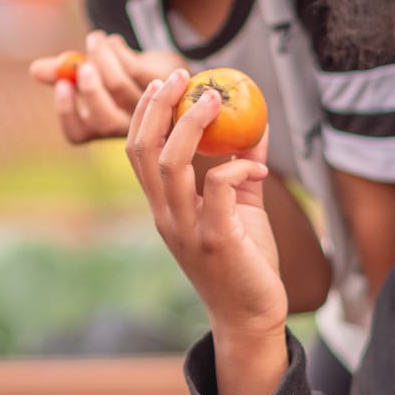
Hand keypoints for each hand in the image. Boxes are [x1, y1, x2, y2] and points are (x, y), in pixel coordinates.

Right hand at [29, 31, 189, 143]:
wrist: (170, 73)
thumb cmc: (124, 75)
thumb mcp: (90, 73)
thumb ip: (62, 72)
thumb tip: (35, 70)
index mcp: (101, 127)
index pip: (78, 133)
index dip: (67, 112)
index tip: (61, 84)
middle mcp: (125, 126)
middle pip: (105, 119)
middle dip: (90, 90)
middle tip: (81, 65)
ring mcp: (148, 110)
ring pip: (119, 86)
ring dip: (102, 58)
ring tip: (95, 39)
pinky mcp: (164, 88)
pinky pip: (136, 69)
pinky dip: (119, 51)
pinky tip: (113, 42)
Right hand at [127, 70, 288, 339]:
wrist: (252, 317)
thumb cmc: (245, 262)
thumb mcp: (241, 206)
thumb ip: (242, 167)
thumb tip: (255, 124)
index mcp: (163, 207)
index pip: (137, 151)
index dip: (145, 113)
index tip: (163, 82)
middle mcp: (166, 216)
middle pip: (145, 150)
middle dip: (159, 107)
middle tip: (181, 76)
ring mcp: (187, 229)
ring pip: (173, 163)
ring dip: (192, 124)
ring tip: (215, 99)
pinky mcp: (215, 240)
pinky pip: (218, 188)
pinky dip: (237, 166)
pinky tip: (257, 164)